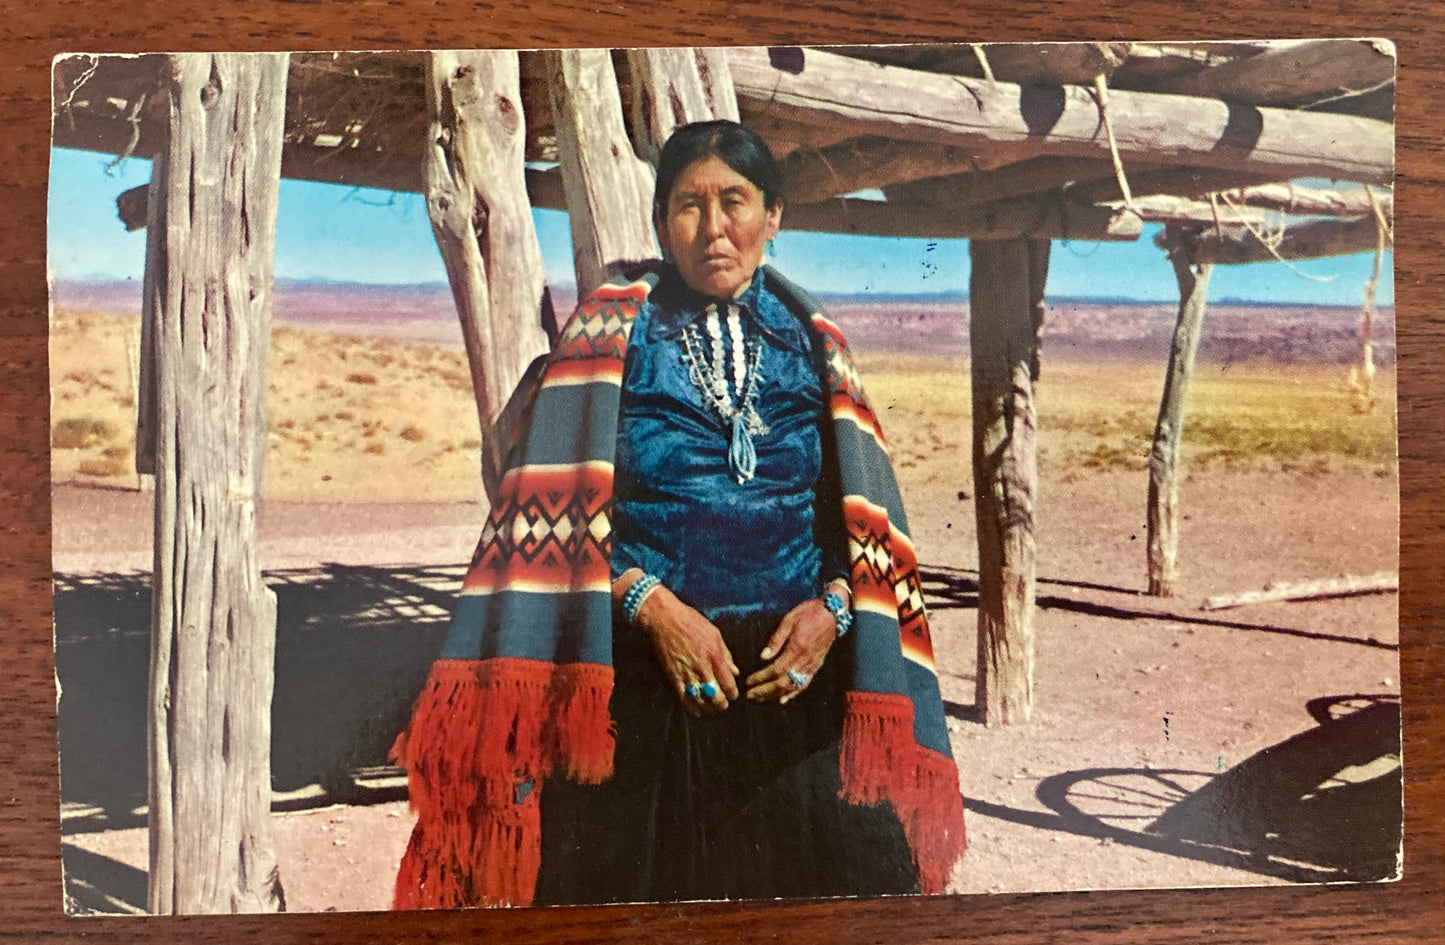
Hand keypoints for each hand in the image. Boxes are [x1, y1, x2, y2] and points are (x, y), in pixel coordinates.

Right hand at [628, 581, 739, 716]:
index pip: (729, 685)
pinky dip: (692, 708)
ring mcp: (687, 674)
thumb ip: (726, 655)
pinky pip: (685, 699)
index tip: (733, 695)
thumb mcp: (715, 634)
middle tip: (724, 704)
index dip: (733, 694)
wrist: (665, 619)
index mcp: (715, 657)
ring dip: (709, 709)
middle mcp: (703, 669)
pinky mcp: (673, 677)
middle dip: (722, 704)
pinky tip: (698, 712)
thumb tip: (735, 672)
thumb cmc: (691, 622)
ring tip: (712, 709)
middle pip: (717, 698)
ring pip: (701, 702)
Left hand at [745, 598, 837, 704]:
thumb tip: (763, 657)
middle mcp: (805, 660)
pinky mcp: (816, 666)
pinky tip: (783, 700)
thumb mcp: (789, 620)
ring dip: (775, 695)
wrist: (833, 614)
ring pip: (792, 686)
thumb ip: (776, 639)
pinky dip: (793, 694)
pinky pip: (804, 684)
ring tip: (761, 699)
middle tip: (749, 695)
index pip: (775, 669)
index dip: (761, 678)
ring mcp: (812, 665)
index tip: (748, 681)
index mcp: (797, 648)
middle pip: (782, 682)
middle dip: (764, 691)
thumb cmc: (810, 613)